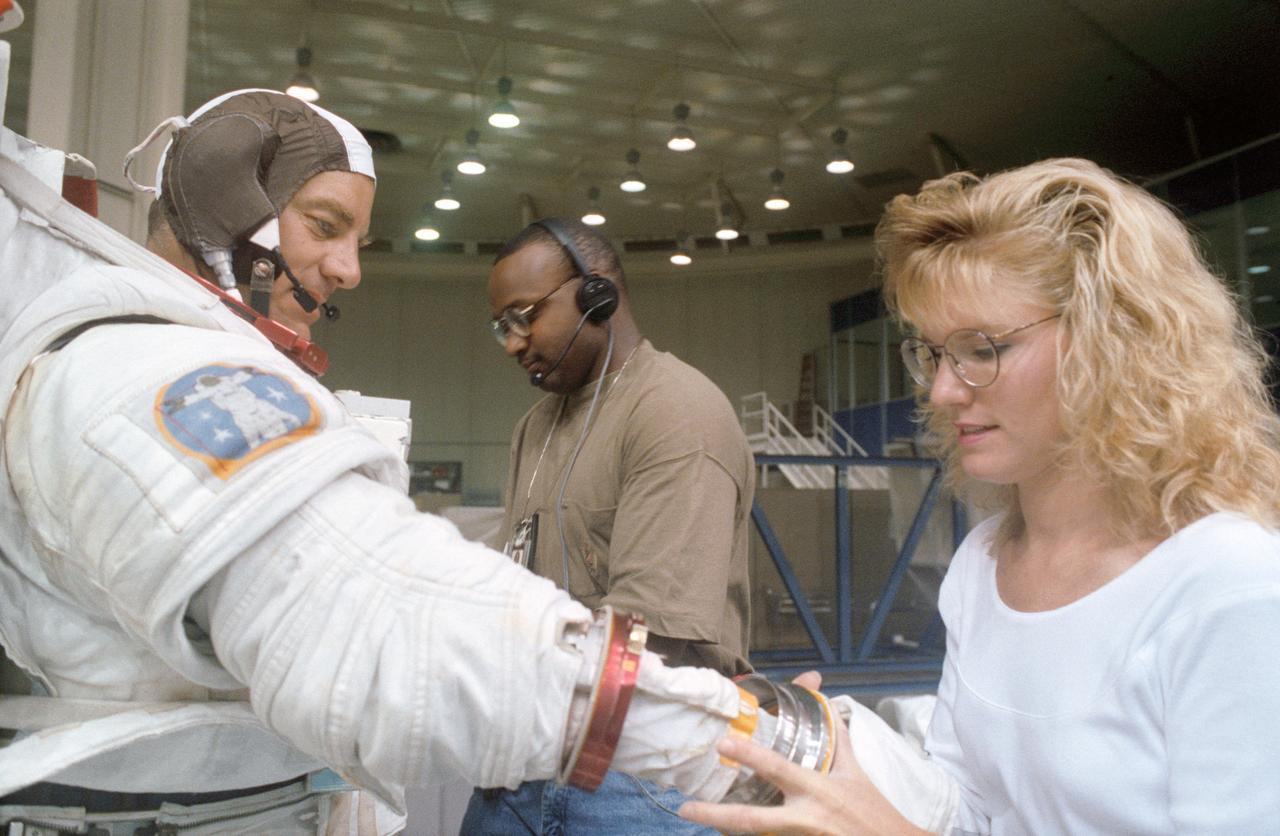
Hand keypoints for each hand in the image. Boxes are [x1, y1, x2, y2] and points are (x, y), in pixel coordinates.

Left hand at [678, 672, 928, 835]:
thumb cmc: (874, 811)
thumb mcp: (856, 774)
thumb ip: (837, 741)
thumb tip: (827, 705)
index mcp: (816, 790)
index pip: (777, 768)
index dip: (749, 754)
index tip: (722, 742)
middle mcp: (804, 819)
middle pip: (752, 820)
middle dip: (715, 815)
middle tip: (685, 808)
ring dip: (727, 831)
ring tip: (700, 821)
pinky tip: (728, 834)